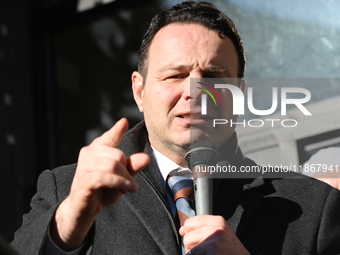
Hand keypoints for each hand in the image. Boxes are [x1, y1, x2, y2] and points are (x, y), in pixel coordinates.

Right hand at [51, 118, 149, 249]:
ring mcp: (84, 165)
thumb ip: (132, 166)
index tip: (124, 122)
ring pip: (113, 165)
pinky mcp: (83, 179)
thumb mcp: (121, 177)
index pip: (109, 137)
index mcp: (98, 149)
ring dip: (125, 179)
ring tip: (129, 188)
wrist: (84, 208)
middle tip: (132, 185)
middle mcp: (89, 153)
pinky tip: (125, 188)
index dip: (116, 130)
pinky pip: (104, 176)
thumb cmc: (103, 190)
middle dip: (128, 171)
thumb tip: (146, 157)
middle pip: (118, 155)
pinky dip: (118, 182)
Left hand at [179, 215, 249, 254]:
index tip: (197, 239)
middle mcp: (216, 227)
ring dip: (195, 254)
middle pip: (187, 236)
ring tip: (209, 254)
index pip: (190, 222)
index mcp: (217, 221)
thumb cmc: (230, 251)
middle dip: (192, 246)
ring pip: (188, 247)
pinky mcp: (212, 250)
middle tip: (207, 251)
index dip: (189, 232)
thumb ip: (203, 229)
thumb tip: (182, 229)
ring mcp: (213, 239)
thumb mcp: (219, 234)